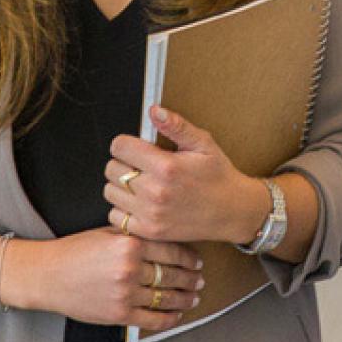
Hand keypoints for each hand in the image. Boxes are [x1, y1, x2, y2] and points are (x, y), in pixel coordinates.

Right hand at [11, 227, 203, 329]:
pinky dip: (168, 319)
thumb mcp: (110, 232)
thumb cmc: (78, 251)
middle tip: (201, 279)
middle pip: (172, 275)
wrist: (49, 275)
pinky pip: (151, 320)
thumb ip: (139, 236)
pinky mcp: (118, 315)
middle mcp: (130, 268)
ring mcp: (125, 294)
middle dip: (191, 278)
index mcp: (130, 244)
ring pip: (166, 298)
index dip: (190, 258)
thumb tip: (170, 241)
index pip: (172, 251)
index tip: (198, 261)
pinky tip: (176, 315)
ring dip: (185, 298)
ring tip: (194, 297)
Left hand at [105, 106, 264, 244]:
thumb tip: (154, 110)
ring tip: (141, 182)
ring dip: (121, 185)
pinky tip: (139, 201)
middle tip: (140, 164)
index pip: (120, 147)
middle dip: (123, 162)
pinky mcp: (148, 231)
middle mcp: (155, 191)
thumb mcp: (203, 143)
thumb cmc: (218, 175)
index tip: (136, 146)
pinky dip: (122, 208)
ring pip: (110, 192)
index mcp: (166, 166)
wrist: (231, 211)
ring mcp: (150, 214)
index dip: (126, 143)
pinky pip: (115, 216)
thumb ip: (176, 126)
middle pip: (111, 169)